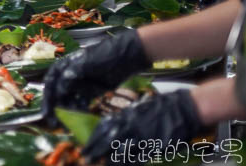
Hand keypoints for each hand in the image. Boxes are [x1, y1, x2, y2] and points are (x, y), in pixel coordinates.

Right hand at [41, 30, 149, 124]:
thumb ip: (71, 76)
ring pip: (69, 100)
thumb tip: (59, 91)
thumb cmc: (104, 55)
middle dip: (56, 109)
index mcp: (64, 67)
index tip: (47, 114)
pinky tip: (86, 109)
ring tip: (76, 115)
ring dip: (69, 109)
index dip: (47, 99)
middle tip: (57, 124)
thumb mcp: (85, 64)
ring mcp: (80, 84)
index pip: (50, 84)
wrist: (126, 57)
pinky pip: (81, 102)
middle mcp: (68, 76)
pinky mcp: (91, 91)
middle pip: (57, 95)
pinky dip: (81, 108)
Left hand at [82, 90, 204, 164]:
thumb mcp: (139, 108)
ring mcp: (142, 136)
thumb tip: (113, 124)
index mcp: (126, 115)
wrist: (182, 108)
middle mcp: (131, 125)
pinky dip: (127, 164)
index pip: (103, 127)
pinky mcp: (154, 146)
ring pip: (120, 151)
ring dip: (108, 159)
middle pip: (107, 140)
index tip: (85, 145)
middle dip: (94, 150)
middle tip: (84, 158)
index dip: (93, 138)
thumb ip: (126, 118)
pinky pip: (137, 158)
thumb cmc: (161, 107)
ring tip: (98, 164)